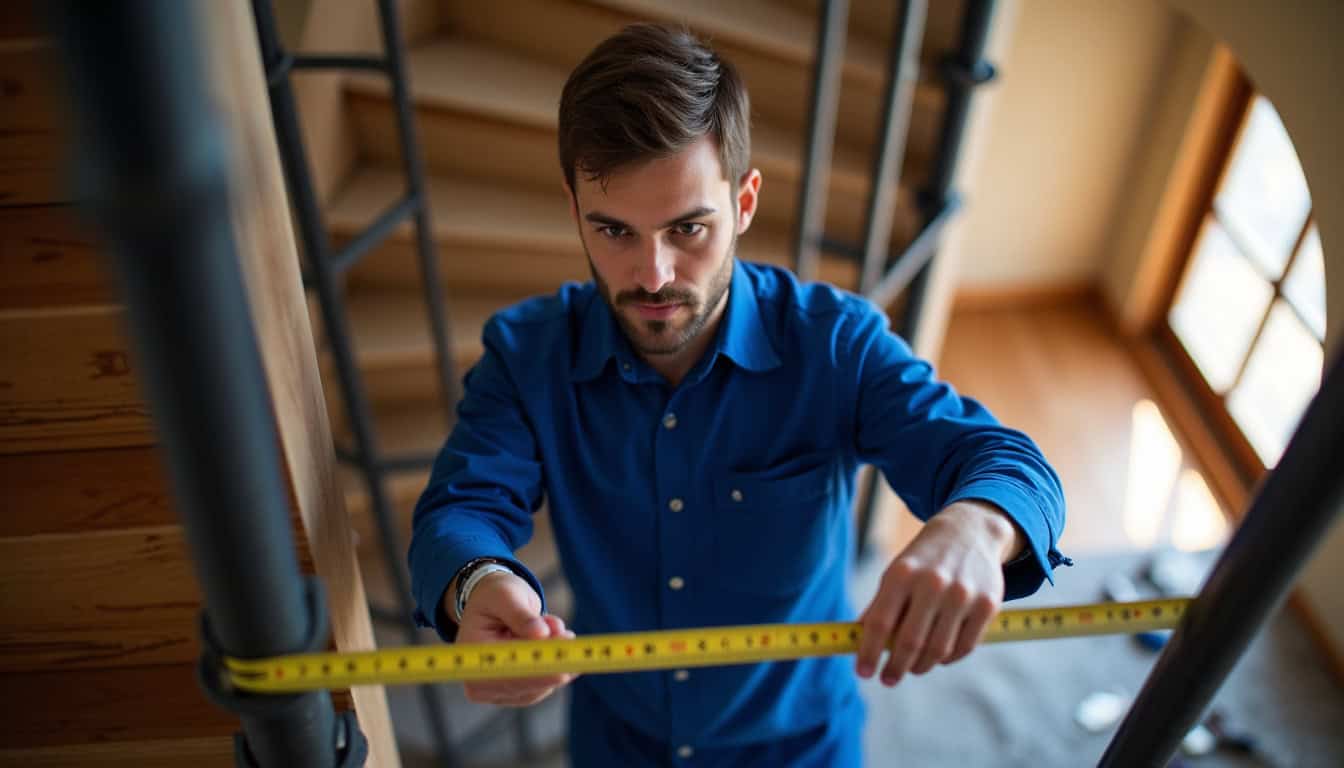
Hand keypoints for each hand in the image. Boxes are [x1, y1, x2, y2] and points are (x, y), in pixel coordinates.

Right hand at [450, 570, 576, 706]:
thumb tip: (541, 633)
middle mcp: (479, 680)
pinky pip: (544, 684)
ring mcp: (497, 690)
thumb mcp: (506, 595)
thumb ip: (522, 615)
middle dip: (552, 663)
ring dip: (556, 659)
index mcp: (470, 655)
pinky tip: (557, 640)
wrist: (493, 602)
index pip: (505, 672)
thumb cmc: (496, 596)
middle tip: (569, 637)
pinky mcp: (516, 690)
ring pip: (539, 686)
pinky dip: (556, 663)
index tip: (564, 665)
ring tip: (556, 627)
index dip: (536, 671)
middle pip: (524, 684)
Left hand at [856, 500, 1021, 685]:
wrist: (970, 531)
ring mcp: (962, 594)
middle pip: (910, 642)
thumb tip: (859, 643)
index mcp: (902, 574)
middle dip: (895, 668)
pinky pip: (965, 647)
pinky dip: (948, 658)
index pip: (880, 623)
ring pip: (938, 650)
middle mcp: (932, 583)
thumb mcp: (896, 573)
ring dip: (922, 666)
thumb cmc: (924, 559)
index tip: (863, 672)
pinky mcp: (987, 605)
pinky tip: (938, 657)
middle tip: (888, 679)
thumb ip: (879, 607)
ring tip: (913, 667)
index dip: (868, 652)